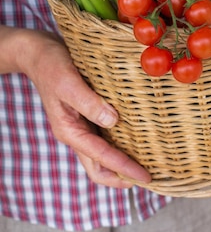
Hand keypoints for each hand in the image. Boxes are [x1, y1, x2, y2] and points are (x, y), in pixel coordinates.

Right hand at [17, 29, 150, 187]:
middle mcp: (76, 133)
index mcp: (69, 131)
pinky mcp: (88, 115)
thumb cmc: (52, 65)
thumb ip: (89, 103)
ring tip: (148, 164)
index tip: (146, 177)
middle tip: (149, 178)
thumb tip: (113, 121)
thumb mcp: (69, 82)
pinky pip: (105, 137)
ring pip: (102, 155)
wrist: (40, 53)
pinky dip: (120, 144)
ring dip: (122, 163)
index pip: (101, 158)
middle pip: (99, 167)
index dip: (125, 168)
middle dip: (122, 177)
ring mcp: (82, 125)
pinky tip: (138, 139)